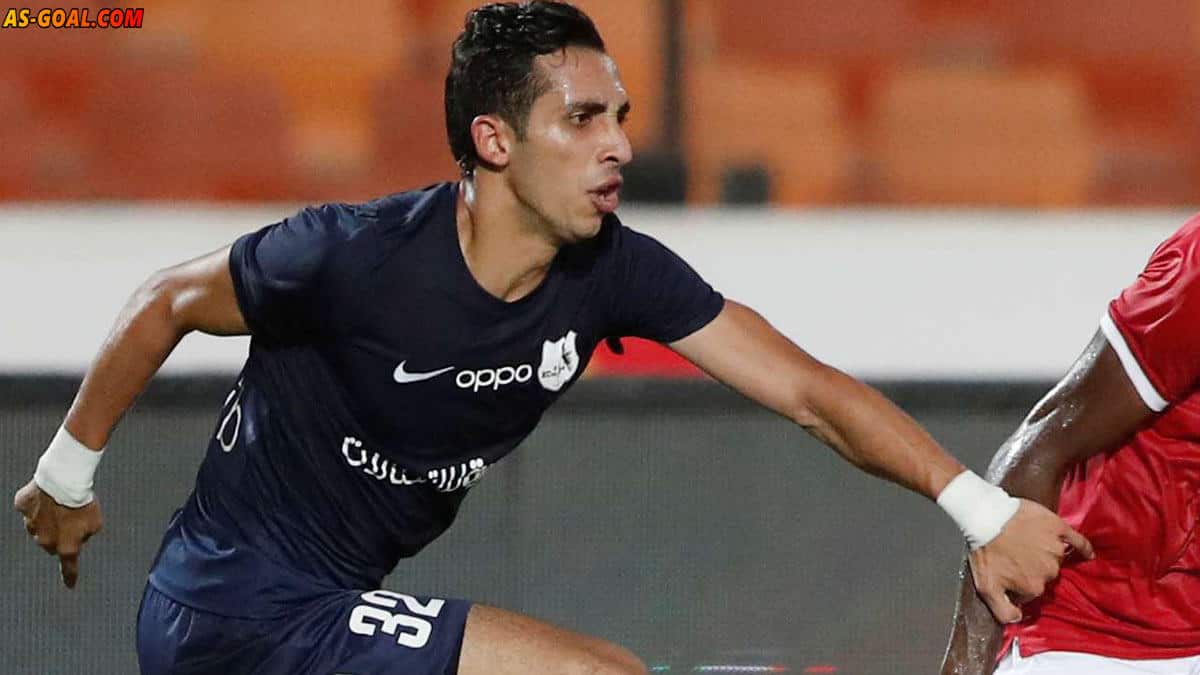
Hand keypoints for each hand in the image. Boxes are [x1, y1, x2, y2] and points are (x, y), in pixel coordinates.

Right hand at [13, 479, 102, 588]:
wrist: (64, 482)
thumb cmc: (83, 502)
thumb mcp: (95, 523)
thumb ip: (86, 534)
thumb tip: (78, 536)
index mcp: (66, 546)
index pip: (68, 566)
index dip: (69, 576)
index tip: (70, 585)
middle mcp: (45, 540)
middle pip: (51, 543)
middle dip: (60, 534)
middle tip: (71, 517)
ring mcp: (30, 524)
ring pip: (38, 527)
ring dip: (48, 518)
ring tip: (60, 503)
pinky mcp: (22, 507)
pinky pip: (29, 507)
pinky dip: (37, 502)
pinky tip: (47, 494)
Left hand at [968, 498, 1092, 623]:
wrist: (984, 517)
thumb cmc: (985, 549)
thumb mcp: (986, 587)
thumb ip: (1003, 611)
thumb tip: (1018, 620)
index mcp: (1033, 587)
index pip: (1031, 590)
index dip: (1019, 582)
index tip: (1010, 573)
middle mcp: (1049, 571)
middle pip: (1044, 574)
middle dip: (1031, 568)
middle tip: (1014, 556)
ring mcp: (1055, 549)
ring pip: (1055, 558)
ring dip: (1044, 554)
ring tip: (1025, 543)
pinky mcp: (1058, 528)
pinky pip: (1077, 541)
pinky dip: (1083, 548)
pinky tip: (1087, 553)